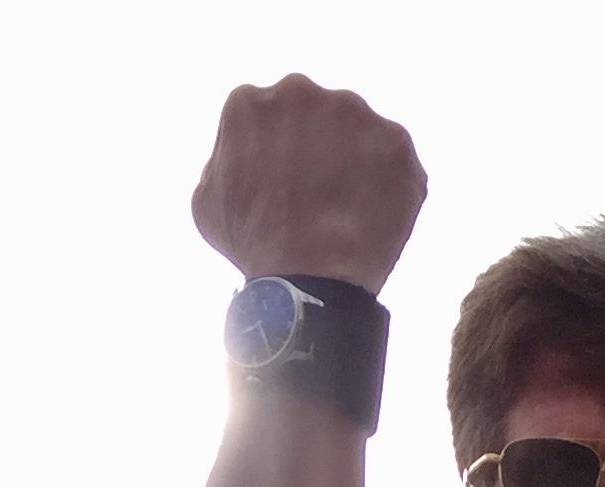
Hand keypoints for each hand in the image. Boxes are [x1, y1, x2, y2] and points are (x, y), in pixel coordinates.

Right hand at [192, 74, 426, 293]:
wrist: (311, 277)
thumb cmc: (256, 246)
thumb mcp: (208, 200)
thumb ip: (226, 161)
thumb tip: (243, 157)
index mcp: (252, 102)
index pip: (273, 120)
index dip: (283, 156)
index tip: (290, 186)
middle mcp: (301, 92)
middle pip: (317, 117)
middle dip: (322, 150)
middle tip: (324, 196)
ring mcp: (353, 113)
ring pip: (359, 134)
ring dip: (359, 163)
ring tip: (351, 210)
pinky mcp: (396, 140)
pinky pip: (396, 160)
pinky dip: (393, 185)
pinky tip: (376, 216)